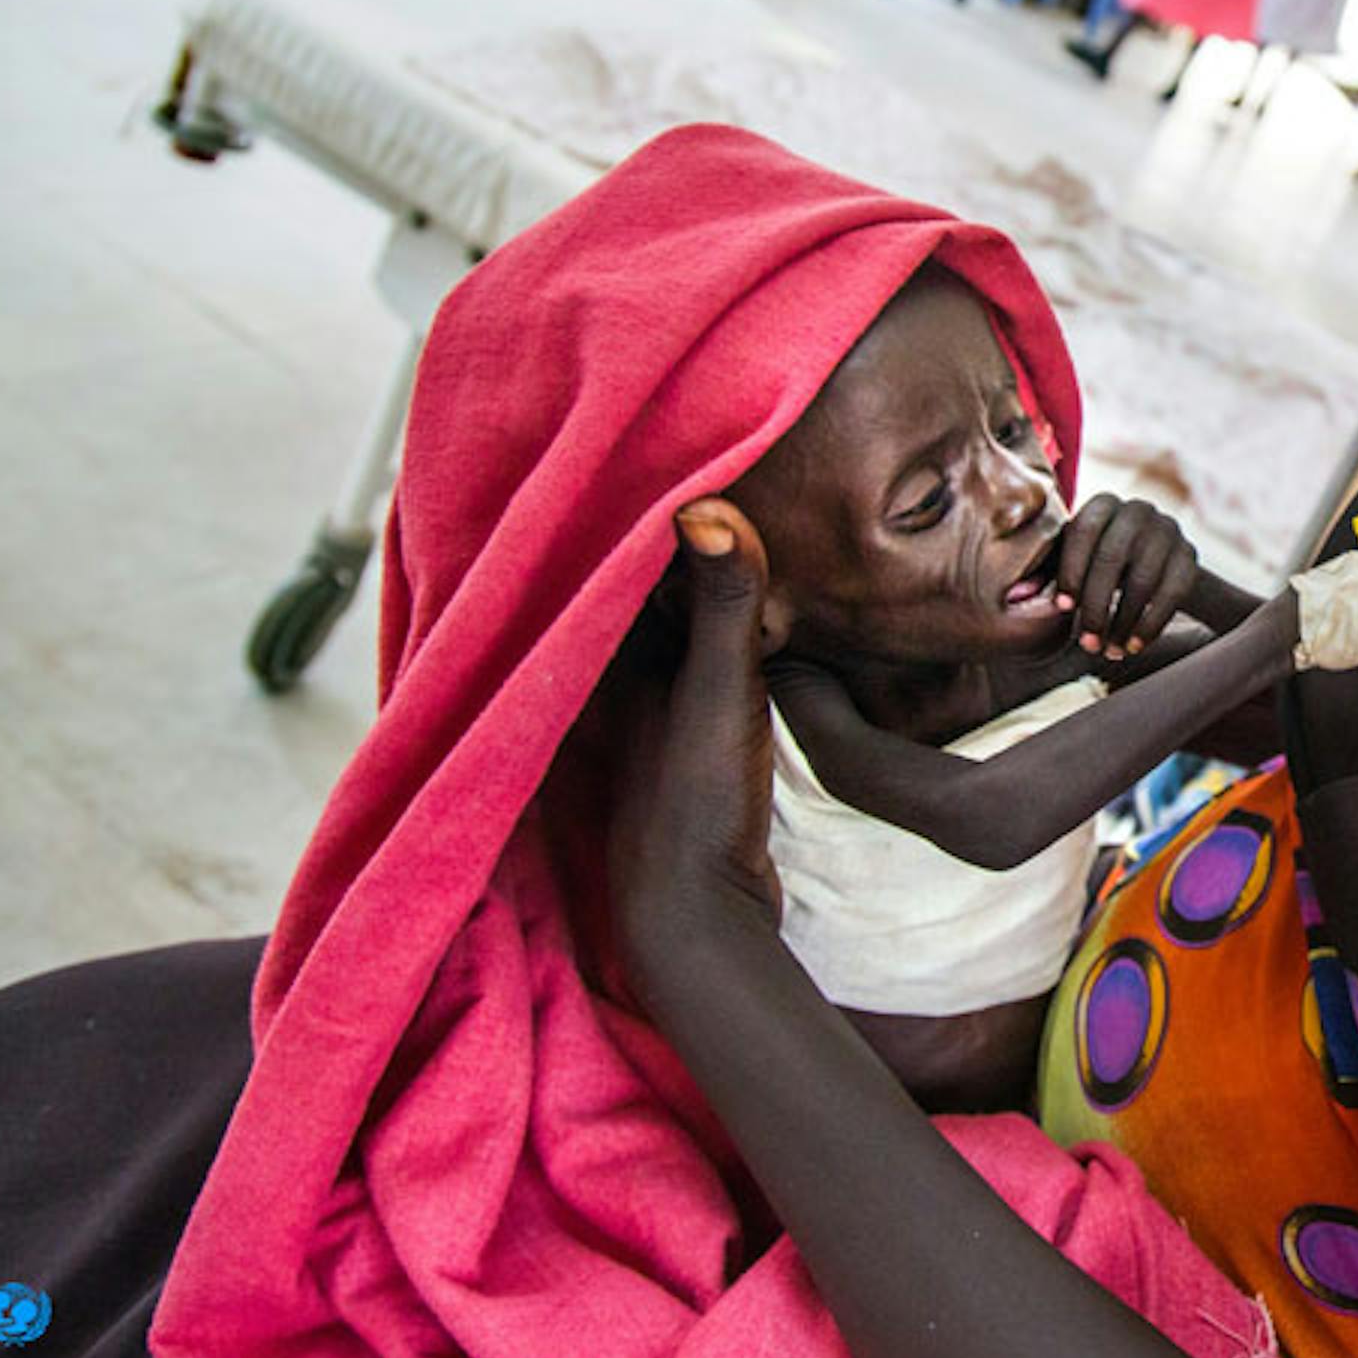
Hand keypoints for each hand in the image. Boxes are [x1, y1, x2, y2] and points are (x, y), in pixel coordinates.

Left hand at [607, 499, 786, 1004]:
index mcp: (607, 654)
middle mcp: (612, 676)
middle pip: (639, 584)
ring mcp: (641, 710)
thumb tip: (707, 506)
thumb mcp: (720, 689)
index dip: (652, 496)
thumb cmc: (695, 800)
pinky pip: (688, 658)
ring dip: (693, 581)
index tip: (690, 440)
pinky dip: (711, 627)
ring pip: (661, 622)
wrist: (697, 917)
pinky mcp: (674, 740)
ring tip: (737, 520)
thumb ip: (722, 603)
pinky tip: (750, 615)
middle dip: (671, 529)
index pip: (623, 554)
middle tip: (722, 462)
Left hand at [1052, 493, 1200, 660]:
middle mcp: (1137, 509)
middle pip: (1112, 559)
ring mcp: (1168, 530)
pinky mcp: (1189, 555)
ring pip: (1143, 580)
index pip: (1082, 533)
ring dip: (1123, 623)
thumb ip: (1043, 574)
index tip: (1062, 609)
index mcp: (1102, 503)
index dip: (1070, 572)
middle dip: (1096, 606)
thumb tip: (1013, 596)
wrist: (1155, 561)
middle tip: (1086, 643)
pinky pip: (1171, 594)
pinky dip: (1151, 625)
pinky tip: (1134, 646)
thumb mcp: (1071, 561)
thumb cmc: (1098, 562)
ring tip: (1108, 651)